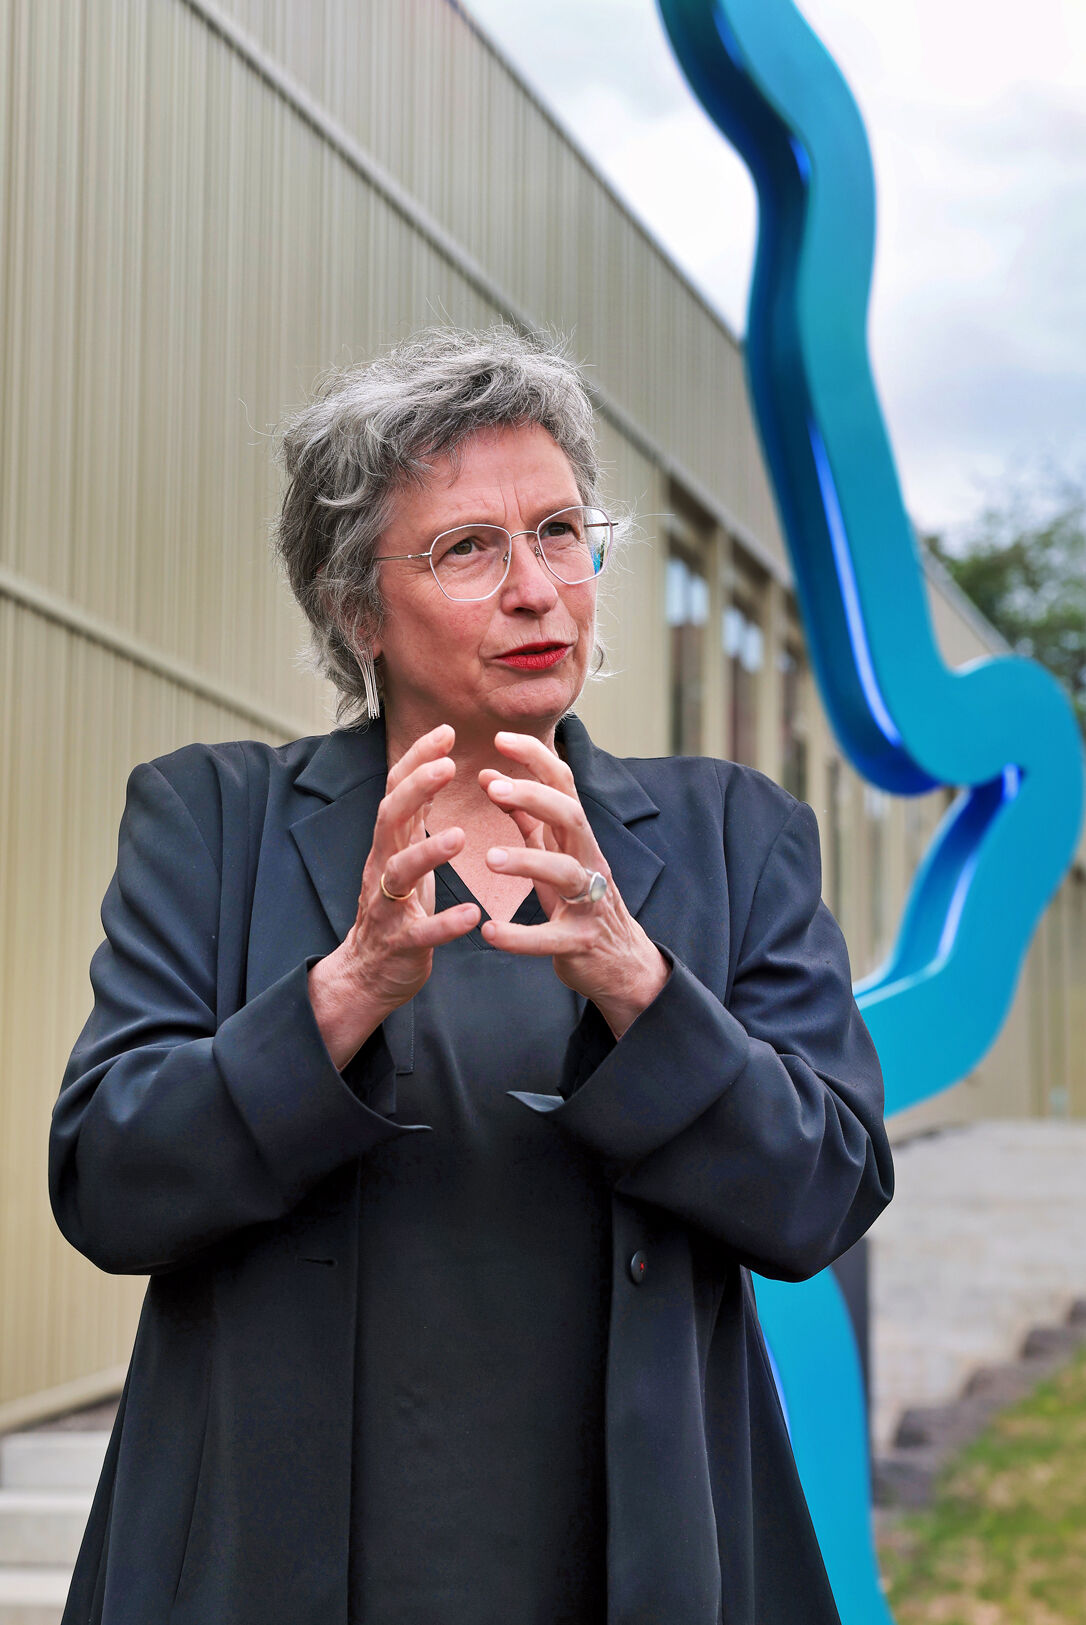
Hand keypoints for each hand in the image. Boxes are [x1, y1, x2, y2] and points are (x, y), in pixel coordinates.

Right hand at [308, 724, 478, 1067]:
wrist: (368, 973)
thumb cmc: (396, 909)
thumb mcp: (404, 854)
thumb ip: (416, 816)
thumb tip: (431, 764)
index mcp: (389, 845)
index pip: (397, 791)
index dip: (418, 759)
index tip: (446, 731)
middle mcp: (382, 867)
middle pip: (389, 819)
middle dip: (415, 790)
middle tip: (447, 765)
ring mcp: (387, 905)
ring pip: (399, 873)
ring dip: (427, 853)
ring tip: (459, 836)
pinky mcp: (400, 943)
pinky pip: (420, 932)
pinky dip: (444, 923)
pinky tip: (471, 915)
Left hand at [479, 732, 669, 1037]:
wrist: (620, 962)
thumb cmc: (579, 900)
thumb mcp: (554, 853)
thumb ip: (525, 817)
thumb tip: (491, 777)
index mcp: (578, 837)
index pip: (563, 784)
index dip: (535, 758)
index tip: (499, 738)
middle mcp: (589, 862)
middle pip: (570, 817)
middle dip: (534, 797)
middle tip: (494, 786)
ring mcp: (589, 902)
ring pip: (565, 872)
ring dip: (528, 862)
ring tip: (489, 860)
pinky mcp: (580, 942)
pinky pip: (551, 938)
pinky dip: (520, 936)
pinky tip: (490, 932)